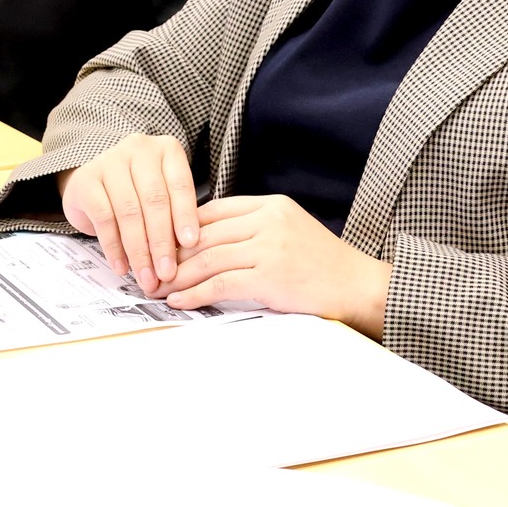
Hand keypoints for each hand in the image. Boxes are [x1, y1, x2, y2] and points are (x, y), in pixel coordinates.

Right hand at [58, 134, 198, 294]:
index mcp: (166, 150)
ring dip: (139, 251)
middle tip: (167, 273)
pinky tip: (122, 267)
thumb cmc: (137, 192)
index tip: (191, 245)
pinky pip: (104, 218)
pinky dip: (114, 247)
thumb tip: (186, 256)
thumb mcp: (163, 196)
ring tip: (146, 277)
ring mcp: (109, 161)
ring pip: (129, 211)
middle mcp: (138, 149)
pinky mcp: (85, 180)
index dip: (186, 216)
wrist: (93, 183)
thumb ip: (174, 217)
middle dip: (162, 242)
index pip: (180, 185)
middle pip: (154, 200)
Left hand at [163, 196, 391, 338]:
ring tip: (157, 289)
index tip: (161, 244)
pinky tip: (179, 301)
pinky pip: (221, 283)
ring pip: (208, 259)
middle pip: (204, 234)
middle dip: (172, 254)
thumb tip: (209, 243)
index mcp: (271, 205)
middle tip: (148, 269)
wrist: (359, 287)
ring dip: (177, 276)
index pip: (213, 210)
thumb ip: (255, 230)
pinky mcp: (270, 276)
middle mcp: (268, 220)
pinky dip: (194, 294)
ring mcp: (269, 246)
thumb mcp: (290, 231)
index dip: (181, 228)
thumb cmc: (324, 266)